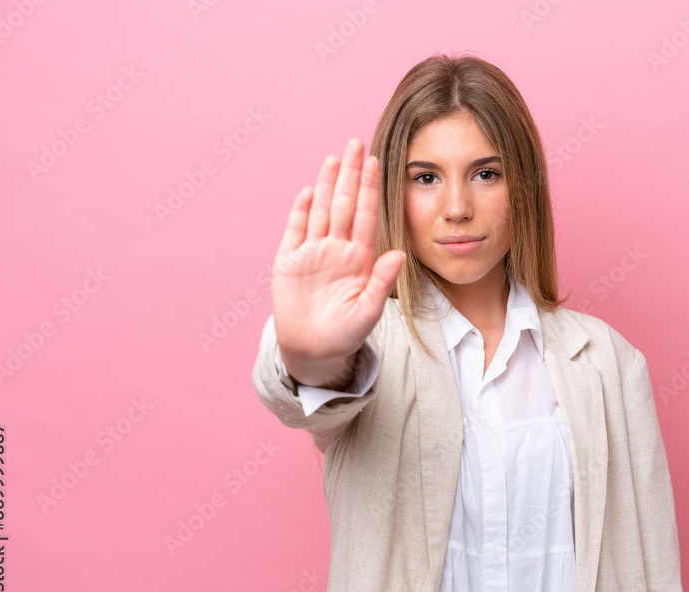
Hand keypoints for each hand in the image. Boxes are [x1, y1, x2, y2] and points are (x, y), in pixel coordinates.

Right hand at [272, 137, 404, 384]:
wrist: (313, 351)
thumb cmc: (345, 334)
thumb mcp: (368, 312)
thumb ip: (382, 283)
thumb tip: (398, 254)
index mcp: (360, 259)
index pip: (367, 216)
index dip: (371, 189)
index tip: (376, 162)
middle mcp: (338, 249)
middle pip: (345, 204)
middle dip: (350, 174)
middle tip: (356, 143)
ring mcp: (313, 253)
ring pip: (321, 211)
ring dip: (327, 184)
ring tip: (334, 157)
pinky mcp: (289, 262)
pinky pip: (295, 231)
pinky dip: (300, 211)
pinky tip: (308, 191)